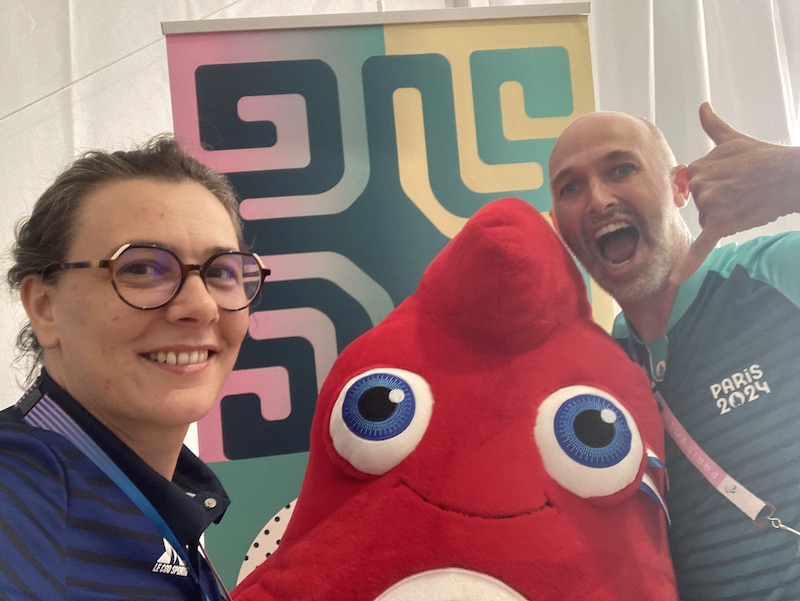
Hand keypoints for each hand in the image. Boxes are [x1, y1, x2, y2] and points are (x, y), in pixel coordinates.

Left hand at [670, 102, 799, 283]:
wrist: (790, 175)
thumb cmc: (762, 157)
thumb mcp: (733, 139)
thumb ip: (713, 127)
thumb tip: (702, 106)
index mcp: (696, 168)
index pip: (690, 188)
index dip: (712, 187)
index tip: (729, 180)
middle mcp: (699, 185)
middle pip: (698, 206)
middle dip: (718, 203)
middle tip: (742, 190)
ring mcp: (710, 204)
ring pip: (707, 221)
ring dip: (725, 217)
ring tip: (747, 200)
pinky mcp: (721, 224)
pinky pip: (701, 248)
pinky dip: (687, 265)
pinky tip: (673, 282)